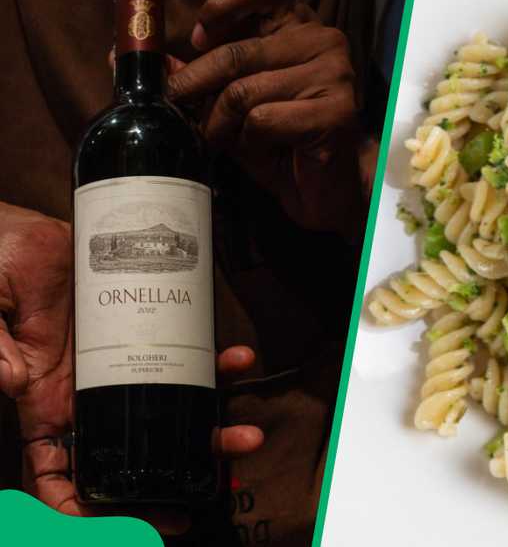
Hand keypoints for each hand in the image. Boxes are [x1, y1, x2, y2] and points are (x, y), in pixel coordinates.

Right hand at [0, 202, 263, 534]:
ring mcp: (121, 361)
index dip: (84, 505)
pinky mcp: (145, 328)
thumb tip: (14, 381)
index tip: (124, 528)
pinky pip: (186, 351)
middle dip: (171, 475)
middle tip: (206, 493)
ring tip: (245, 434)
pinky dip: (215, 361)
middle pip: (134, 447)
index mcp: (44, 402)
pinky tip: (238, 360)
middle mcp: (88, 390)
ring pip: (172, 405)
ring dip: (211, 425)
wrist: (25, 231)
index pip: (59, 469)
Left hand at [168, 0, 363, 237]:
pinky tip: (262, 150)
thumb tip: (136, 57)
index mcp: (298, 26)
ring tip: (223, 138)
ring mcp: (334, 74)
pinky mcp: (336, 111)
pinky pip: (264, 119)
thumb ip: (195, 76)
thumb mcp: (230, 104)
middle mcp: (323, 40)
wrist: (327, 190)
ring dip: (221, 122)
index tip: (201, 36)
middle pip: (237, 51)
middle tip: (180, 103)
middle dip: (196, 83)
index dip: (226, 2)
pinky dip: (249, 140)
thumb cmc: (280, 143)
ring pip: (244, 90)